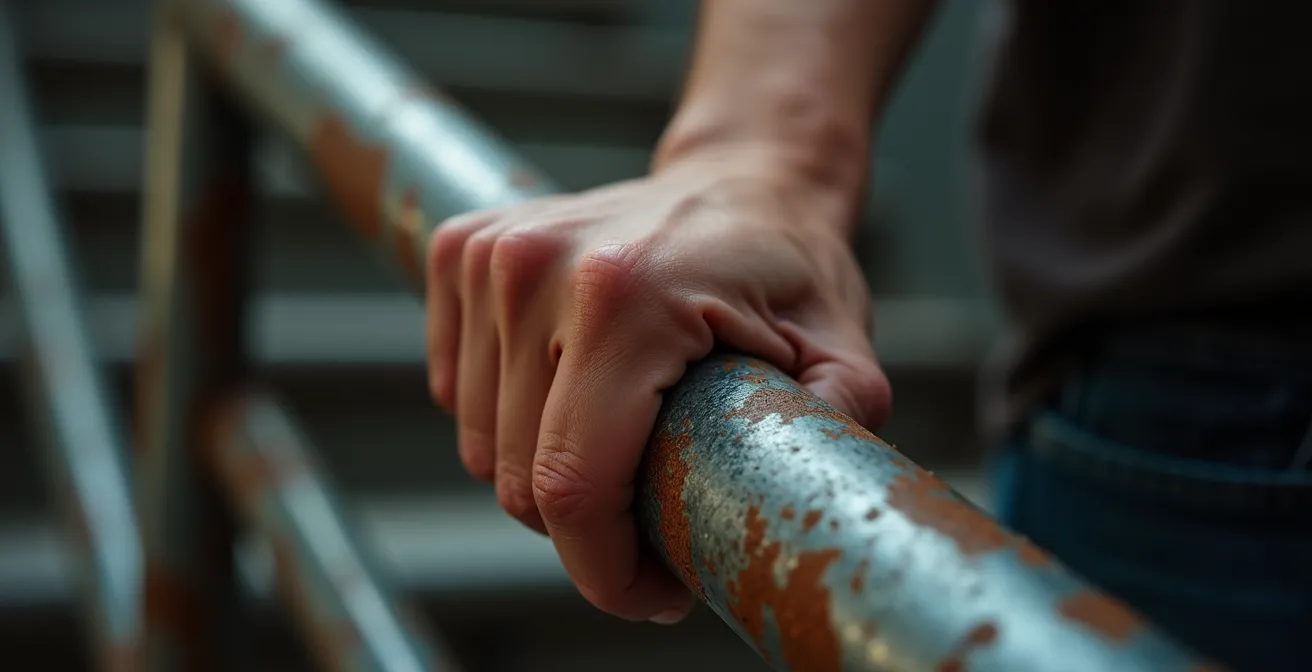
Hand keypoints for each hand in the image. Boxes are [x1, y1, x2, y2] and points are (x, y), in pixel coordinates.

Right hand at [424, 148, 890, 623]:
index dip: (604, 570)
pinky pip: (456, 392)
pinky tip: (568, 403)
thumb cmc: (787, 268)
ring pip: (481, 443)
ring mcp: (488, 254)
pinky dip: (505, 422)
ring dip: (543, 475)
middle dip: (585, 532)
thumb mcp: (840, 349)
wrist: (739, 178)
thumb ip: (838, 422)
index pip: (572, 484)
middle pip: (519, 477)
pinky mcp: (460, 250)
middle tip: (654, 524)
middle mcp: (537, 267)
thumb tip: (808, 505)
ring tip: (619, 457)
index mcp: (625, 295)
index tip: (653, 593)